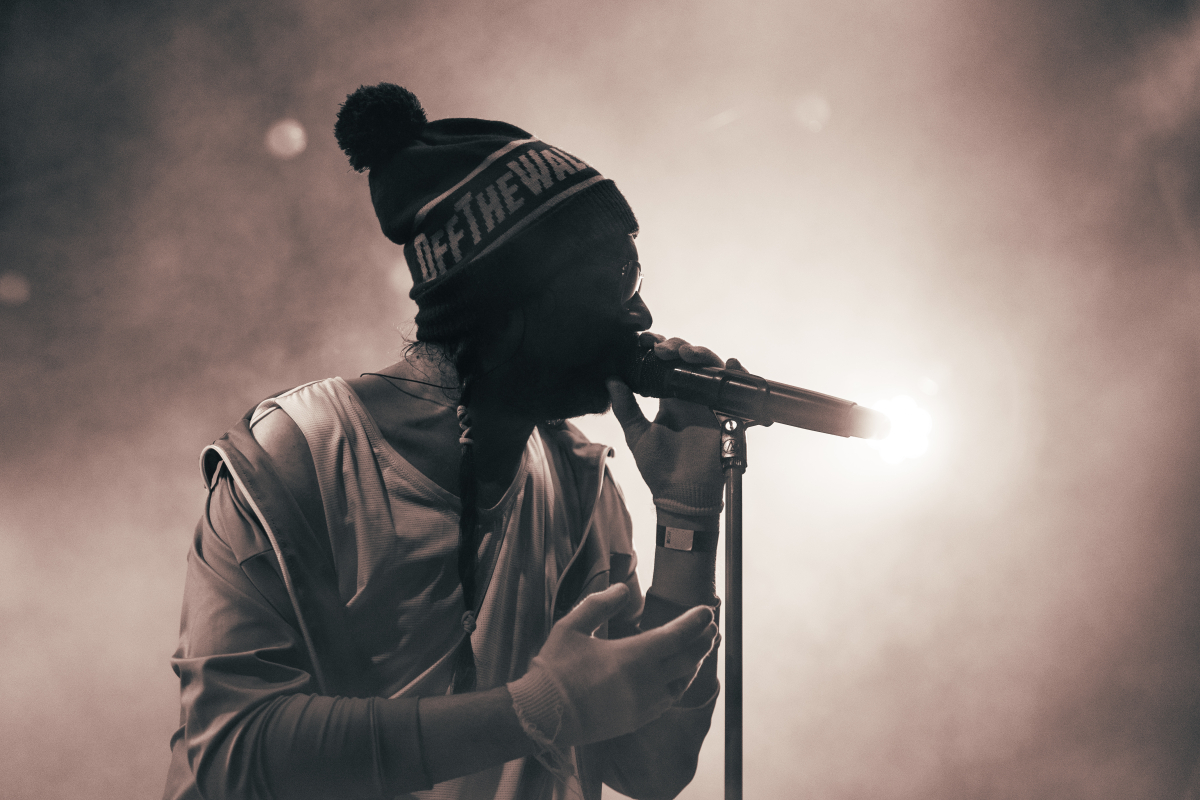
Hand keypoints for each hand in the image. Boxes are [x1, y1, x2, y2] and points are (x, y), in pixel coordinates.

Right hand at [508, 584, 718, 746]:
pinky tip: (677, 679)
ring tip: (699, 651)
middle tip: (712, 628)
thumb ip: (600, 604)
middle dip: (703, 641)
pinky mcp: (637, 721)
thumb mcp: (572, 626)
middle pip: (688, 659)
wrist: (543, 715)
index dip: (695, 622)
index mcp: (633, 655)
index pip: (677, 636)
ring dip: (694, 664)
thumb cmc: (555, 668)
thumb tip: (623, 589)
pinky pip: (668, 701)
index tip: (708, 611)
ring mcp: (644, 705)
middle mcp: (647, 682)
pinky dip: (678, 686)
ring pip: (682, 683)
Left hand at [606, 333, 744, 517]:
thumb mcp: (637, 434)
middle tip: (661, 348)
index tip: (645, 341)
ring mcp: (710, 404)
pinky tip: (730, 364)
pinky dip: (738, 374)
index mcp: (670, 399)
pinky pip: (738, 390)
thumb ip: (625, 407)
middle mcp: (691, 397)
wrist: (682, 495)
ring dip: (700, 354)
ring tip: (684, 353)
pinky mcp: (727, 414)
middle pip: (690, 360)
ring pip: (711, 368)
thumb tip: (610, 380)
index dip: (659, 348)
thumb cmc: (659, 469)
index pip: (667, 365)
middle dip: (677, 346)